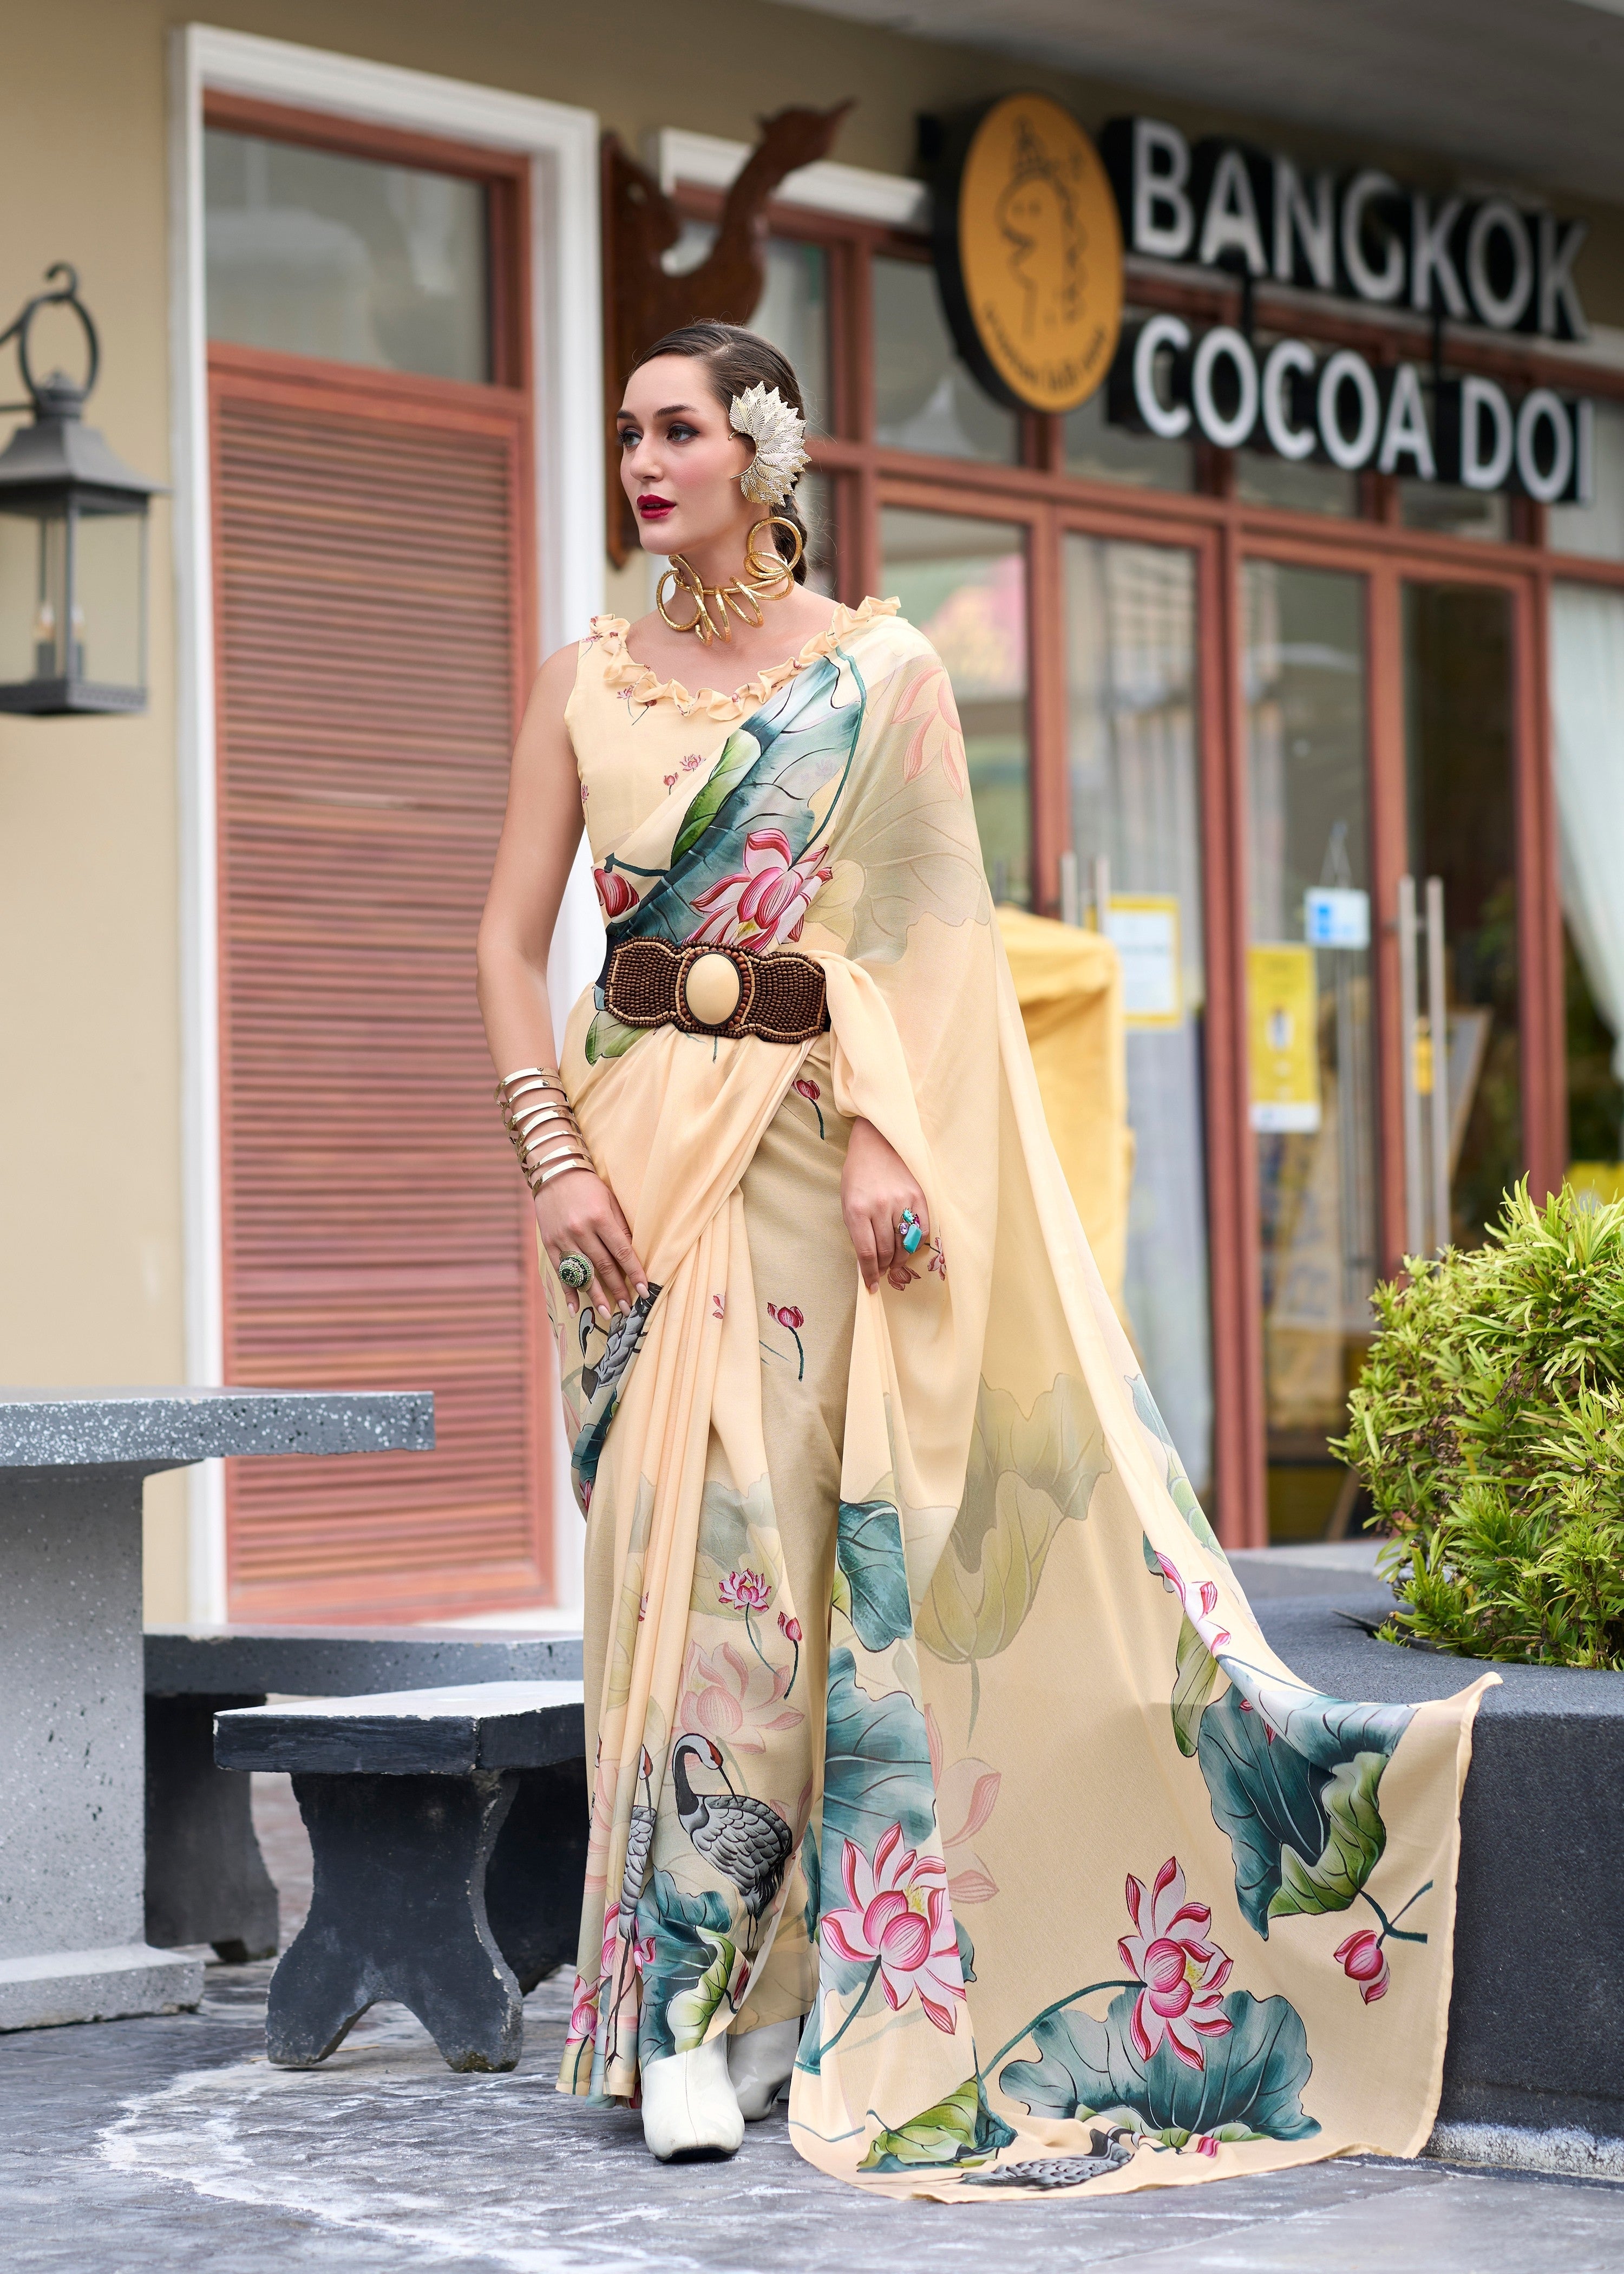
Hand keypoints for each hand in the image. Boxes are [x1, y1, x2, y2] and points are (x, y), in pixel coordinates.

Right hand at [535, 1170, 647, 1322]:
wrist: (553, 1172)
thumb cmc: (587, 1185)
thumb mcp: (610, 1200)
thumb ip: (620, 1227)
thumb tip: (633, 1254)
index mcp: (599, 1217)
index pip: (621, 1251)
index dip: (634, 1272)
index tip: (645, 1290)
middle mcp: (580, 1230)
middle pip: (603, 1266)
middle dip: (617, 1289)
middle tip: (629, 1308)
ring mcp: (563, 1238)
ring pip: (582, 1273)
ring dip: (596, 1295)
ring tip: (607, 1313)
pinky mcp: (549, 1243)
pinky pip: (560, 1272)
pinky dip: (568, 1291)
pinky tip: (575, 1307)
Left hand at [841, 1117, 928, 1292]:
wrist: (875, 1144)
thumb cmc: (857, 1176)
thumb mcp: (847, 1203)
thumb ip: (858, 1231)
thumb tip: (869, 1262)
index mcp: (856, 1210)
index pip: (866, 1253)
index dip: (870, 1274)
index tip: (872, 1286)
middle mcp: (879, 1207)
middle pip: (886, 1252)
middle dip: (883, 1268)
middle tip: (882, 1273)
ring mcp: (901, 1201)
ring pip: (904, 1245)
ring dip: (899, 1260)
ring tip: (894, 1262)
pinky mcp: (918, 1196)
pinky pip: (921, 1231)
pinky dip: (915, 1244)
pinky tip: (908, 1247)